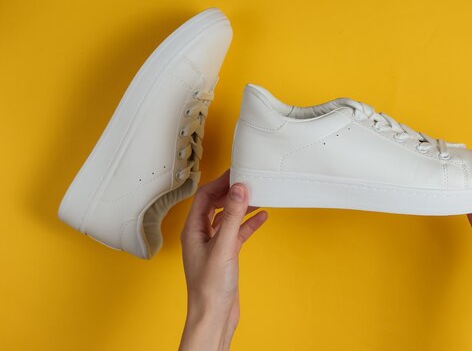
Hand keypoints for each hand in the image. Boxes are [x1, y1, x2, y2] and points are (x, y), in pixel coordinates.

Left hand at [179, 170, 267, 350]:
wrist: (214, 316)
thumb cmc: (209, 287)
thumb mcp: (224, 246)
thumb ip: (232, 216)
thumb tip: (238, 188)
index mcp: (192, 230)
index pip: (205, 196)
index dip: (221, 182)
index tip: (237, 172)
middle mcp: (201, 234)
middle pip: (215, 204)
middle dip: (232, 192)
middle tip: (249, 181)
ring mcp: (214, 244)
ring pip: (228, 217)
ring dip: (242, 206)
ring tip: (258, 195)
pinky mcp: (226, 254)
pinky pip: (237, 232)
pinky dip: (249, 223)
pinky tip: (262, 217)